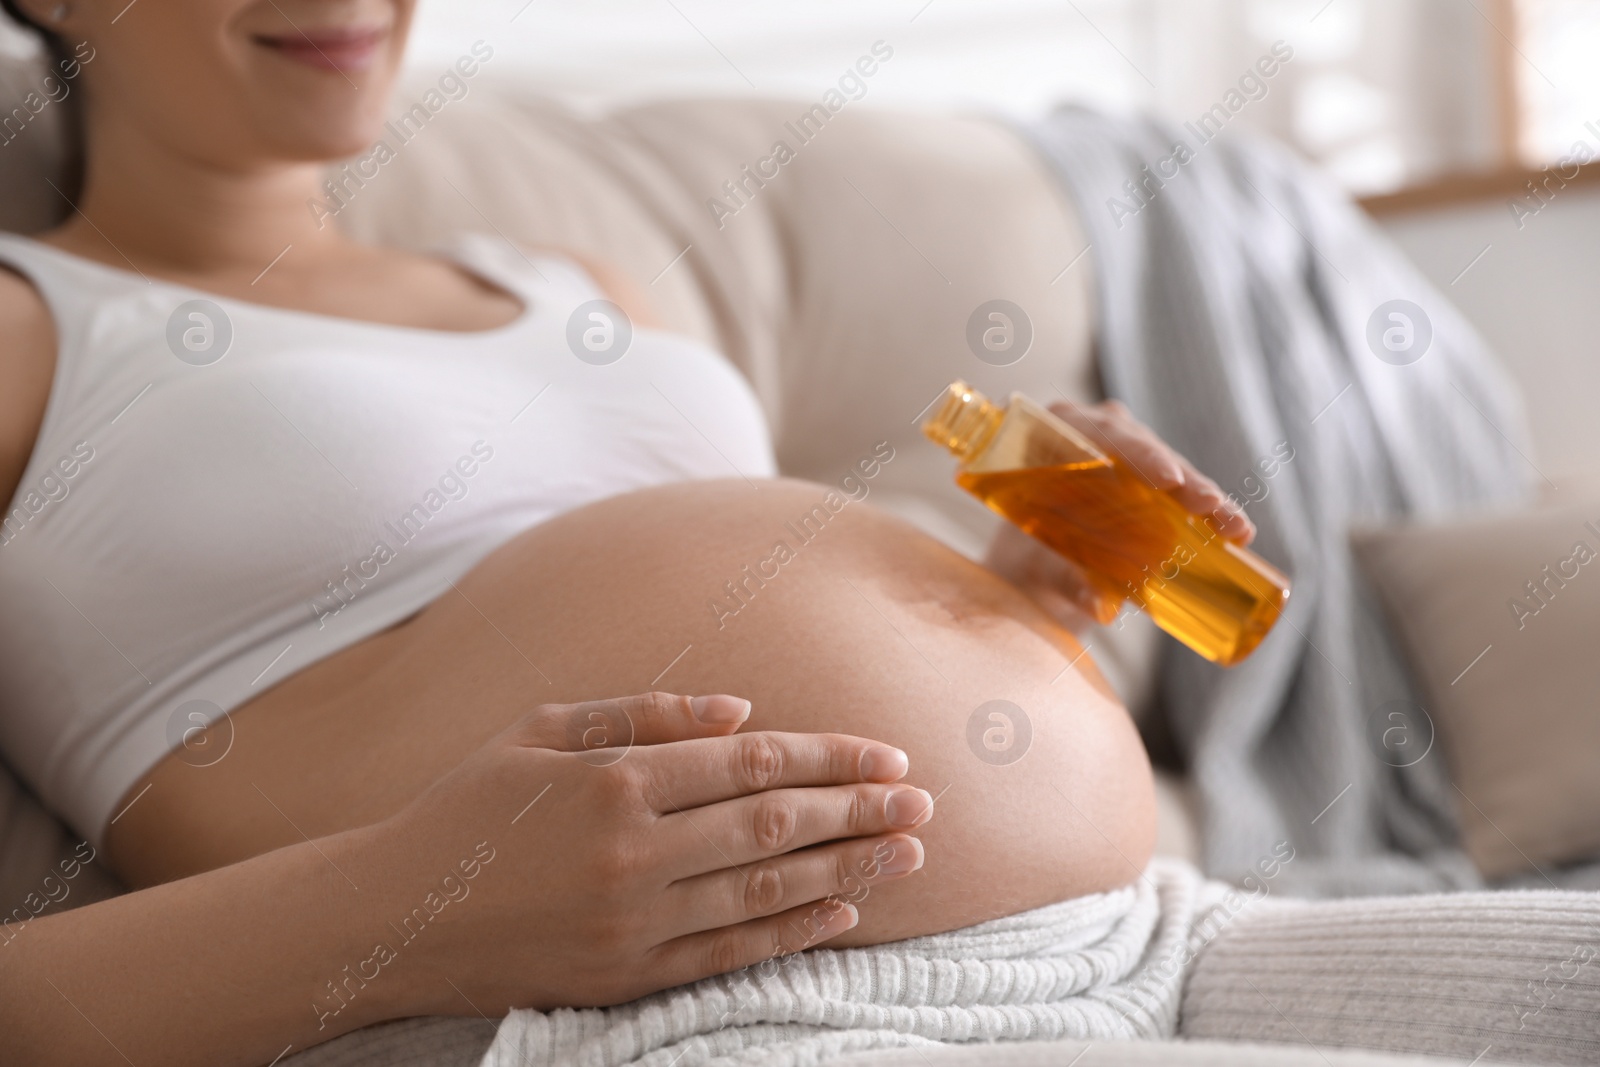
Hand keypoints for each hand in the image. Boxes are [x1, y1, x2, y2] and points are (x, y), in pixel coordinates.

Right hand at [359, 692, 933, 1015]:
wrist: (391, 916)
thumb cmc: (467, 809)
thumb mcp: (540, 732)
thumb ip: (642, 714)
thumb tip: (745, 713)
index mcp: (614, 780)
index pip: (751, 764)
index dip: (829, 759)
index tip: (887, 756)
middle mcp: (634, 852)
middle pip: (775, 824)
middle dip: (859, 811)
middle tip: (924, 803)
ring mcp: (632, 922)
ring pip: (766, 890)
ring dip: (847, 870)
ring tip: (908, 855)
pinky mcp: (626, 978)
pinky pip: (729, 954)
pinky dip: (792, 933)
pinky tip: (841, 913)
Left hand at [983, 398, 1254, 632]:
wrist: (1027, 576)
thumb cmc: (1024, 564)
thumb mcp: (1041, 573)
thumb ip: (1067, 583)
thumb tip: (1102, 608)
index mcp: (1051, 436)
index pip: (1096, 432)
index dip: (1136, 453)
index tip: (1165, 480)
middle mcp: (1090, 434)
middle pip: (1142, 448)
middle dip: (1181, 479)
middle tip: (1209, 507)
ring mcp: (1125, 454)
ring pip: (1170, 468)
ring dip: (1203, 497)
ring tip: (1233, 528)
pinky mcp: (1152, 481)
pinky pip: (1184, 492)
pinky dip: (1210, 513)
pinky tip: (1238, 533)